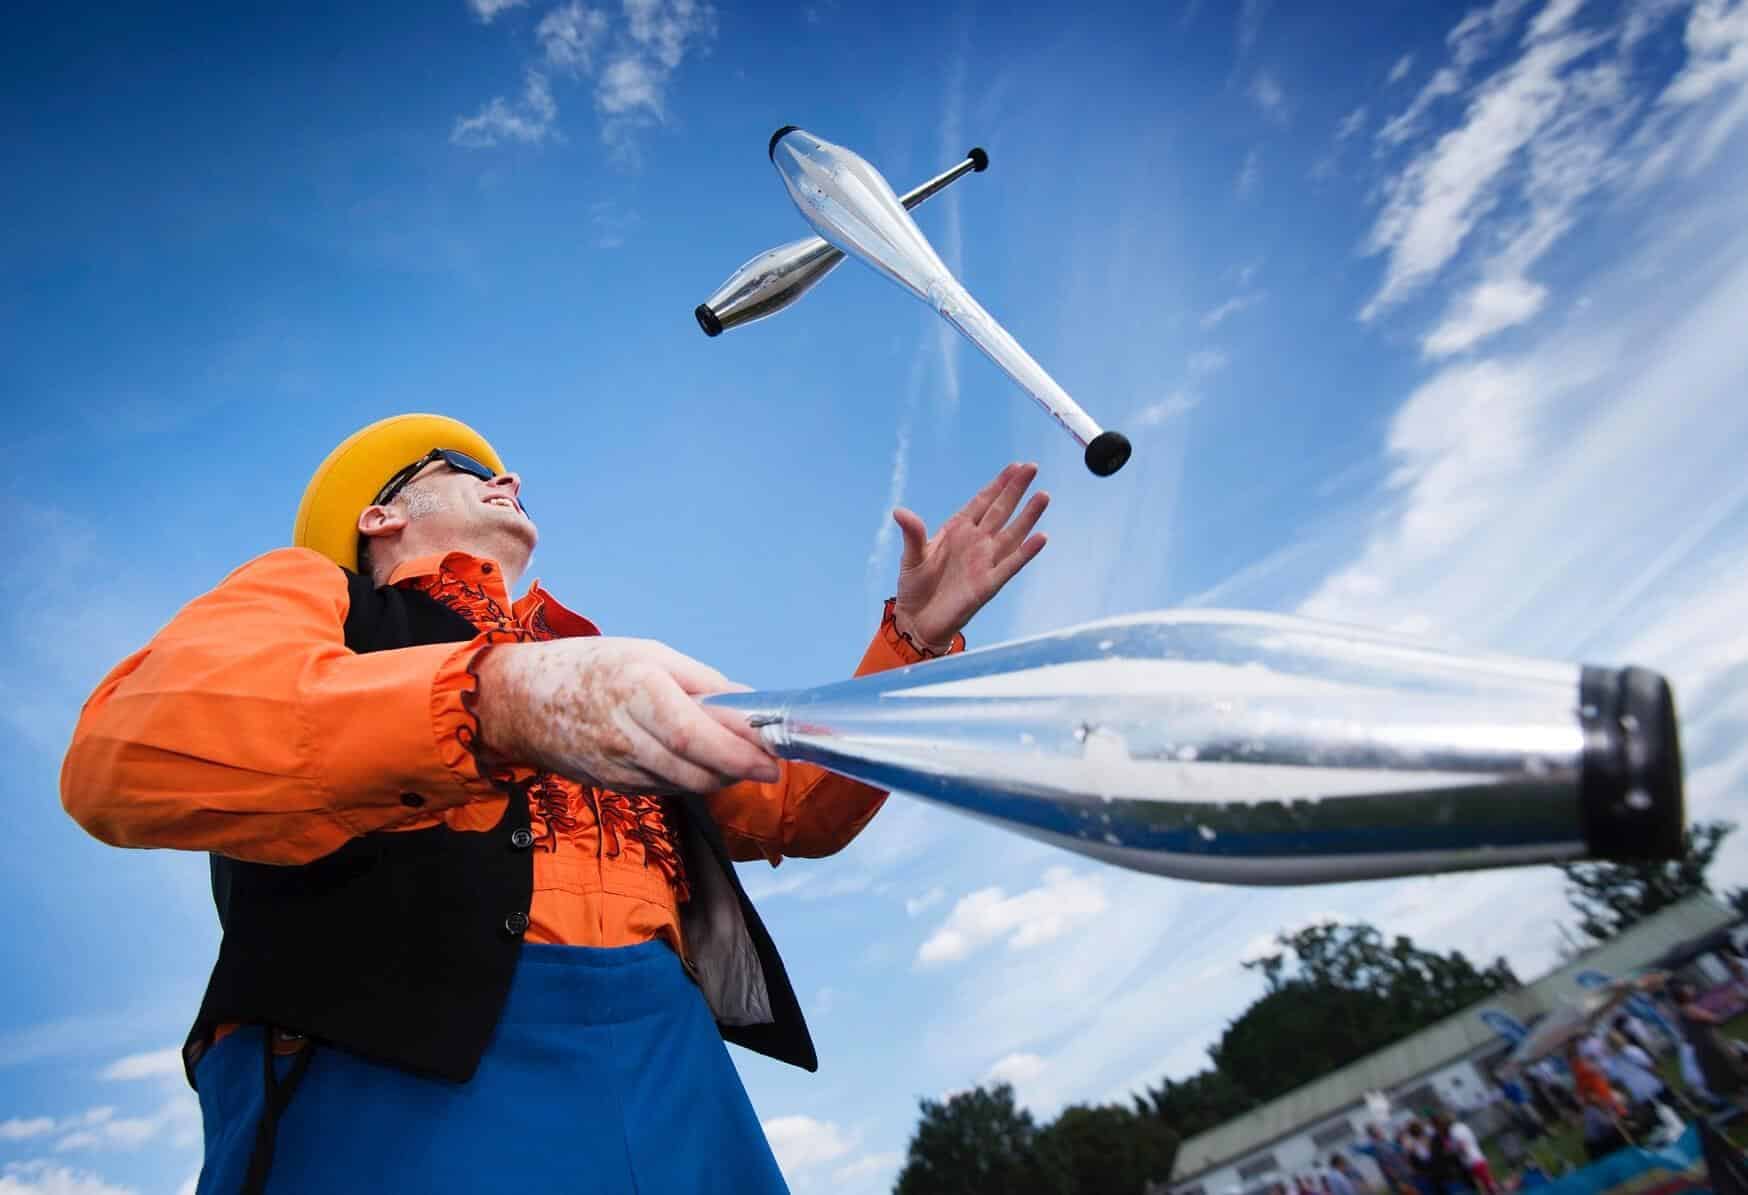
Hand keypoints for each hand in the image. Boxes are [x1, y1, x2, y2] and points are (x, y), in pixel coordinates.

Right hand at [473, 637, 780, 794]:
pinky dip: (691, 779)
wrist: (519, 702)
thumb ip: (702, 682)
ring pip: (686, 785)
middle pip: (697, 771)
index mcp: (637, 693)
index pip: (696, 737)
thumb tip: (750, 705)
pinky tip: (698, 761)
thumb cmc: (589, 667)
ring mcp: (619, 769)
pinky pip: (666, 789)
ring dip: (720, 777)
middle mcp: (627, 737)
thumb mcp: (649, 654)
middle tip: (768, 760)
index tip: (773, 758)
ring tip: (739, 757)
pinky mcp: (615, 787)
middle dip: (740, 771)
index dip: (739, 754)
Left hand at [891, 462, 1049, 648]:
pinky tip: (1041, 537)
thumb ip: (913, 533)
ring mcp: (984, 562)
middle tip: (1032, 468)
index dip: (998, 484)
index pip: (982, 502)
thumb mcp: (912, 556)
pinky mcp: (988, 584)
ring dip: (1027, 516)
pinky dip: (1026, 552)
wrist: (917, 621)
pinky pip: (1011, 565)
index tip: (1015, 466)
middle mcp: (975, 543)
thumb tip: (900, 511)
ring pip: (1011, 534)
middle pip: (1000, 511)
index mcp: (957, 531)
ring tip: (1043, 496)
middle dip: (1016, 490)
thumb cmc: (915, 587)